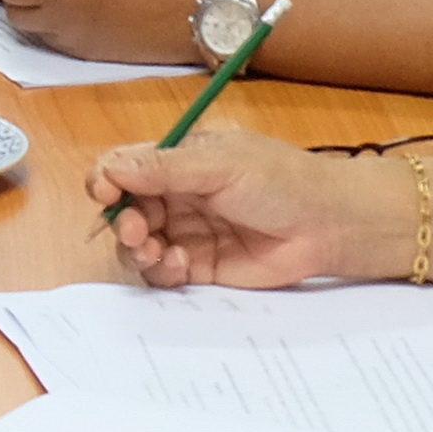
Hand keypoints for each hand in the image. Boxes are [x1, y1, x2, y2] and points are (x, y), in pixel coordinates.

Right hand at [88, 131, 398, 290]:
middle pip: (125, 210)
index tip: (105, 194)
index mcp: (178, 159)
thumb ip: (164, 169)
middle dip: (123, 222)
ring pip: (139, 245)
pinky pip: (164, 272)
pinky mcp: (201, 266)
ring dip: (138, 250)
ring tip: (159, 252)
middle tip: (139, 231)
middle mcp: (176, 195)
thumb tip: (112, 168)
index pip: (123, 166)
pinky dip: (163, 272)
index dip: (106, 180)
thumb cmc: (281, 180)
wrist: (327, 225)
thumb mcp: (220, 164)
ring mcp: (187, 231)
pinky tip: (183, 266)